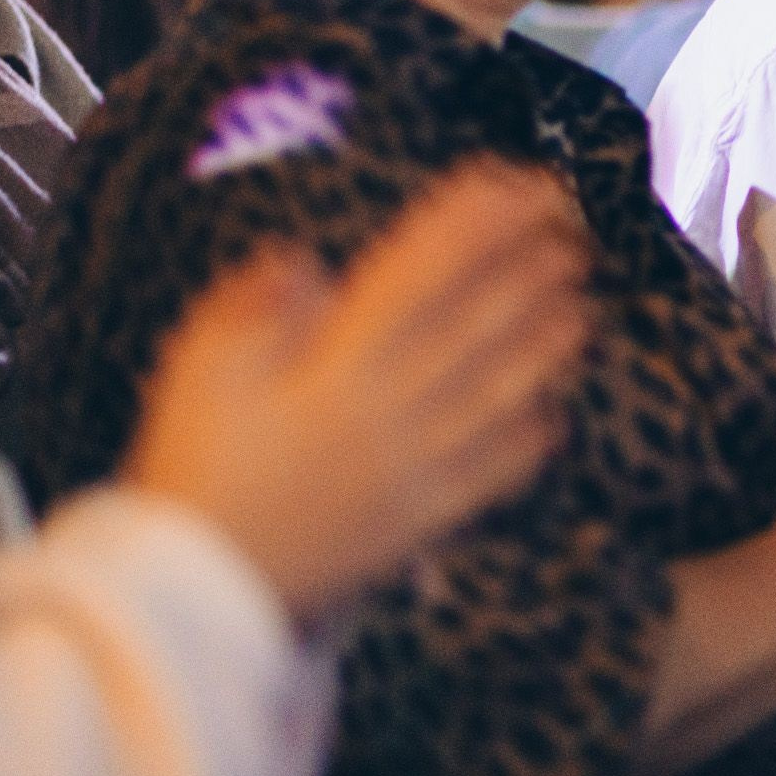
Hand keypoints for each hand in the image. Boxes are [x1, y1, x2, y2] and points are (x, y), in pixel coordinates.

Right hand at [122, 160, 594, 623]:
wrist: (193, 592)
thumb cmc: (192, 469)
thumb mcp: (196, 371)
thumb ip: (251, 307)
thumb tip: (307, 261)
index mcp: (332, 367)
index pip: (417, 275)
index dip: (470, 223)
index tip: (511, 183)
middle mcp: (385, 411)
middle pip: (474, 324)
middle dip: (528, 265)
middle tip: (572, 223)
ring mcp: (411, 469)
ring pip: (498, 394)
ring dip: (545, 344)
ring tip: (582, 302)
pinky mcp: (420, 522)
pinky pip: (490, 478)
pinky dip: (529, 443)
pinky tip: (557, 413)